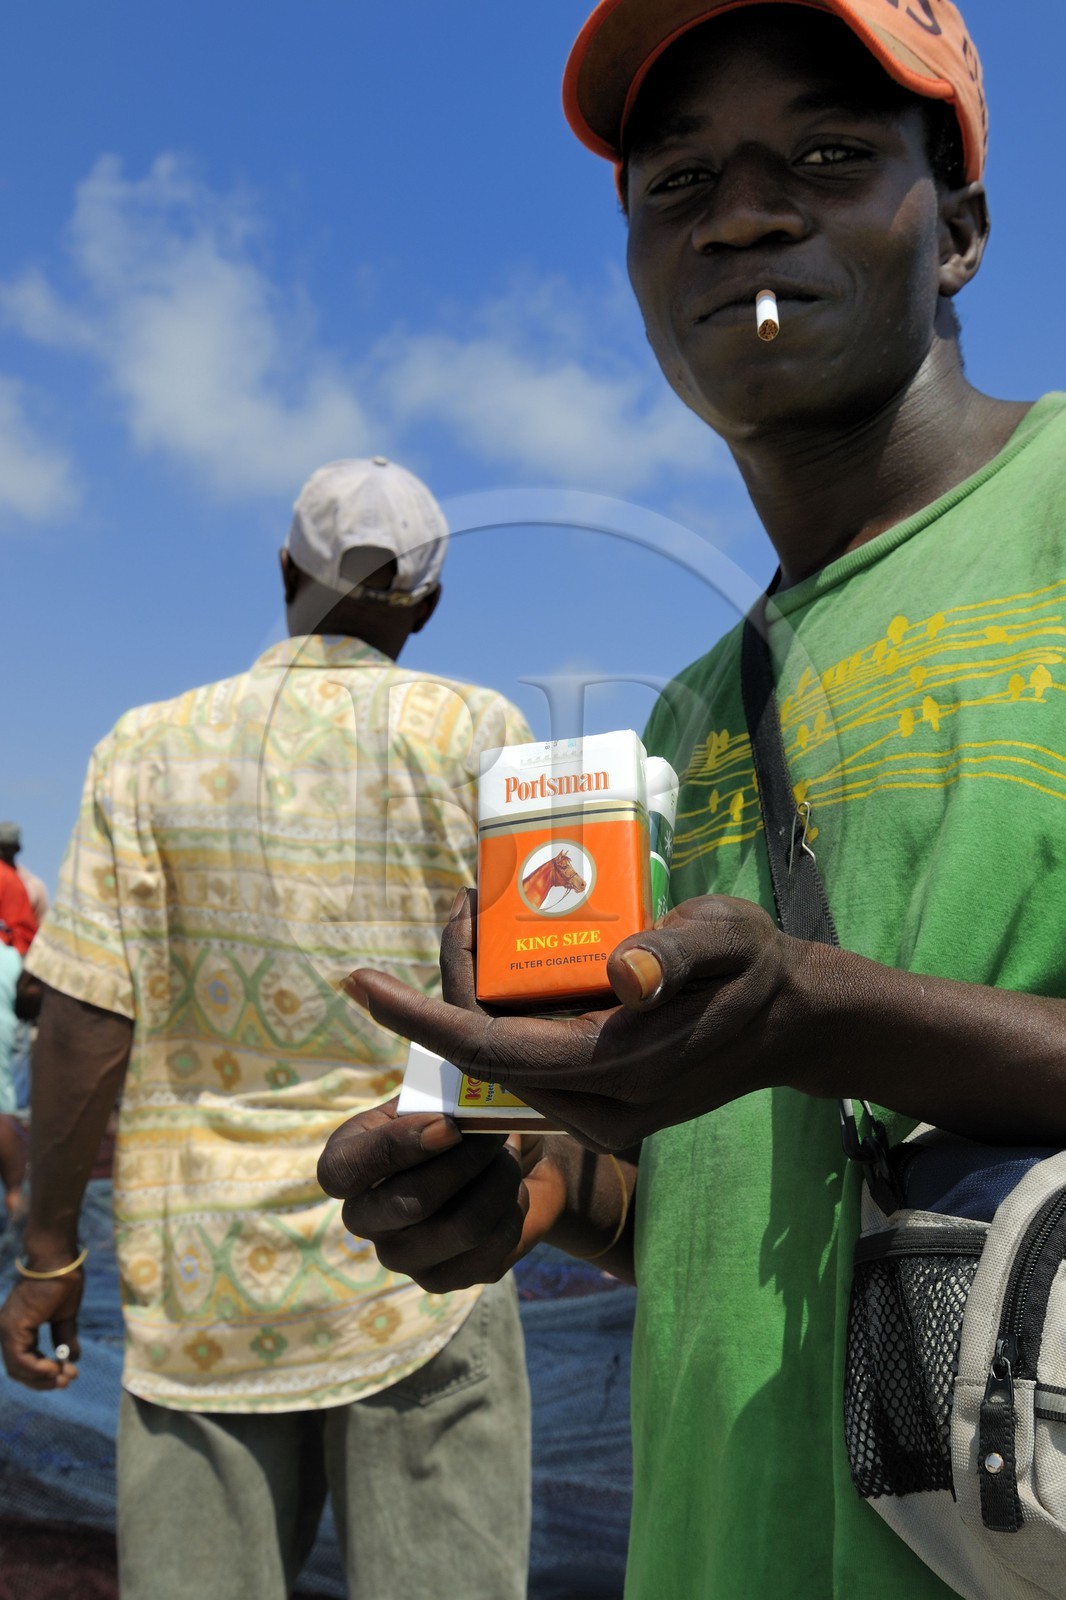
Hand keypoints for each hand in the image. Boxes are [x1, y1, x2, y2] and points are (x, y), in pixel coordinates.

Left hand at [0, 1272, 82, 1389]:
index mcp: (18, 1328)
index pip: (24, 1362)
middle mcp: (7, 1331)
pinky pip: (21, 1360)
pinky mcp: (13, 1328)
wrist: (58, 1259)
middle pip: (20, 1370)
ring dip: (43, 1378)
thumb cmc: (62, 1281)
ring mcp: (7, 1330)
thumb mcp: (64, 1316)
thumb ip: (63, 1338)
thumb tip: (71, 1359)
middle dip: (45, 1380)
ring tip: (66, 1376)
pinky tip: (56, 1369)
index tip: (68, 1374)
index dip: (45, 1373)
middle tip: (68, 1380)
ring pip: (18, 1369)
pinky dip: (38, 1369)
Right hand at [317, 1099, 565, 1292]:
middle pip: (410, 1203)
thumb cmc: (464, 1119)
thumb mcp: (444, 1097)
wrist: (512, 1160)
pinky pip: (490, 1249)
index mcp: (349, 1164)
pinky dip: (513, 1210)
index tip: (449, 1126)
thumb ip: (440, 1101)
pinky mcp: (443, 1279)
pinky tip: (512, 1192)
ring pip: (462, 1228)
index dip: (393, 1149)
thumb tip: (457, 1116)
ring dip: (499, 1183)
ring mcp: (401, 1256)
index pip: (341, 1172)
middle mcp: (365, 1217)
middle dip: (467, 1160)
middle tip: (496, 1132)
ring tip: (510, 1159)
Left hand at [343, 890, 809, 1151]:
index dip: (418, 1019)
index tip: (360, 982)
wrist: (793, 1022)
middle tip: (459, 904)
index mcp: (619, 1069)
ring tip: (479, 916)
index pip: (490, 1050)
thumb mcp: (728, 937)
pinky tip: (508, 959)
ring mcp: (599, 1116)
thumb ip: (677, 951)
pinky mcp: (601, 1108)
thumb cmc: (757, 969)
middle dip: (446, 986)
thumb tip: (623, 972)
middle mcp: (598, 1109)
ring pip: (501, 1062)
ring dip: (472, 997)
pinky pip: (527, 1064)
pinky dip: (502, 1015)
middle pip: (484, 1054)